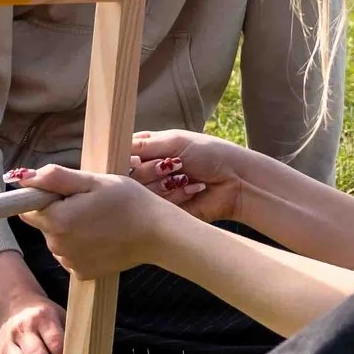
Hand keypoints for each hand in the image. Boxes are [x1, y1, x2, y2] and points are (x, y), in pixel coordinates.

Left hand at [11, 163, 170, 279]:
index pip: (28, 208)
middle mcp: (58, 246)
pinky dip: (81, 247)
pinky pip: (71, 256)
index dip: (44, 198)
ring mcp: (70, 263)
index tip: (67, 194)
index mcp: (57, 220)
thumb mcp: (93, 181)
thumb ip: (55, 178)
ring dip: (70, 230)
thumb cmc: (128, 201)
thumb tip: (23, 177)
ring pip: (57, 241)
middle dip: (59, 213)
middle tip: (90, 204)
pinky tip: (102, 238)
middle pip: (44, 225)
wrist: (157, 233)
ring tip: (99, 221)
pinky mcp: (82, 274)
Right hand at [128, 129, 253, 225]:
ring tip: (187, 176)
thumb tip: (117, 147)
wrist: (236, 180)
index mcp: (150, 150)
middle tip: (175, 165)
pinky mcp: (167, 211)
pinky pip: (157, 208)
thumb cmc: (209, 153)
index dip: (128, 158)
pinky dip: (176, 197)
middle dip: (152, 170)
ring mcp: (157, 193)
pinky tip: (194, 189)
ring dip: (166, 185)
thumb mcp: (176, 141)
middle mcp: (150, 172)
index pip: (123, 154)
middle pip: (129, 176)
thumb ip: (145, 145)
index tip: (137, 159)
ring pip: (141, 193)